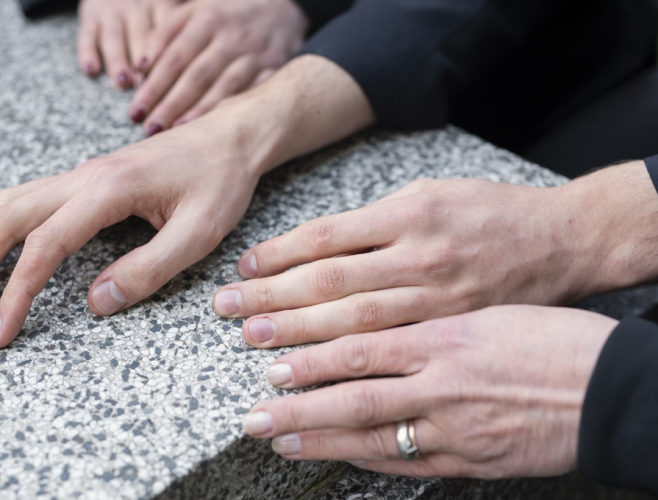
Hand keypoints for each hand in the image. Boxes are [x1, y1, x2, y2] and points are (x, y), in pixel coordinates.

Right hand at [0, 112, 261, 347]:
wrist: (231, 139)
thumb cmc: (221, 182)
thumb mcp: (199, 233)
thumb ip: (149, 269)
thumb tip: (95, 304)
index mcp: (108, 189)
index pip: (46, 246)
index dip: (17, 294)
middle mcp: (84, 177)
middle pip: (5, 218)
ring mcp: (83, 175)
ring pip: (10, 205)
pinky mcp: (90, 181)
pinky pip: (30, 201)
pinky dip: (1, 230)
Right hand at [77, 0, 180, 87]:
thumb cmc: (151, 6)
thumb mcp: (167, 8)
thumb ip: (180, 30)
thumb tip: (197, 67)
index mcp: (160, 6)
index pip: (166, 32)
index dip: (167, 55)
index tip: (171, 79)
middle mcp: (136, 8)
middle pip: (141, 36)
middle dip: (143, 62)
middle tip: (147, 87)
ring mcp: (112, 12)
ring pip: (114, 36)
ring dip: (118, 60)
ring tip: (122, 82)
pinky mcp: (90, 15)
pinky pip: (87, 34)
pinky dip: (87, 52)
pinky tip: (91, 70)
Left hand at [129, 0, 308, 133]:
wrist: (280, 10)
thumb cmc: (226, 15)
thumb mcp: (195, 10)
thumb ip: (166, 33)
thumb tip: (139, 67)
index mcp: (207, 20)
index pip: (174, 57)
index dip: (153, 85)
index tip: (135, 110)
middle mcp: (230, 37)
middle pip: (196, 76)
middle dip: (171, 104)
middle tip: (149, 128)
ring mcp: (253, 55)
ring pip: (224, 88)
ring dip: (199, 112)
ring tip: (177, 133)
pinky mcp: (272, 70)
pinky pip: (250, 95)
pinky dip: (233, 112)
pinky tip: (216, 129)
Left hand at [213, 163, 657, 347]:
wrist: (563, 242)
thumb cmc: (492, 213)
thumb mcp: (432, 194)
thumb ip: (376, 223)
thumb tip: (316, 247)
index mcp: (409, 215)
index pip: (326, 240)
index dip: (278, 257)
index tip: (244, 271)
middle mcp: (419, 259)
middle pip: (329, 287)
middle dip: (272, 303)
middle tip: (228, 316)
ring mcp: (439, 305)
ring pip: (355, 331)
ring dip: (300, 345)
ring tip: (257, 356)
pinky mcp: (455, 339)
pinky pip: (396, 359)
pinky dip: (353, 371)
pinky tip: (318, 385)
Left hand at [243, 305, 616, 477]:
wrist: (608, 383)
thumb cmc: (549, 333)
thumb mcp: (484, 308)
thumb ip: (428, 316)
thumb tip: (378, 318)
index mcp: (444, 332)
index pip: (360, 343)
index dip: (311, 356)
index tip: (271, 358)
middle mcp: (442, 379)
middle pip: (354, 393)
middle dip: (297, 403)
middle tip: (254, 412)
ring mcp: (455, 424)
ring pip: (373, 434)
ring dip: (320, 438)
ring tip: (279, 439)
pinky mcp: (471, 459)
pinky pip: (408, 462)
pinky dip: (367, 460)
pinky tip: (338, 457)